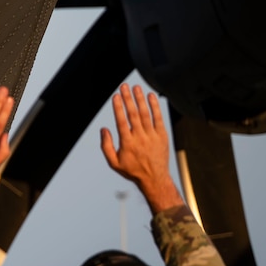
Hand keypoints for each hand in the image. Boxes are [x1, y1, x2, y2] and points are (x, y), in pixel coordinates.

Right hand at [100, 84, 183, 212]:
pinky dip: (155, 107)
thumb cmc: (132, 171)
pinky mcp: (162, 136)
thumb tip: (104, 129)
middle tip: (124, 86)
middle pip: (134, 114)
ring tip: (136, 88)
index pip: (121, 121)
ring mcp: (152, 136)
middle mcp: (140, 137)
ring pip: (146, 114)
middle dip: (128, 99)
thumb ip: (106, 146)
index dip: (118, 107)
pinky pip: (158, 118)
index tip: (115, 96)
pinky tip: (151, 97)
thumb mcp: (113, 163)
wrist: (155, 179)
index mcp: (127, 143)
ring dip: (141, 99)